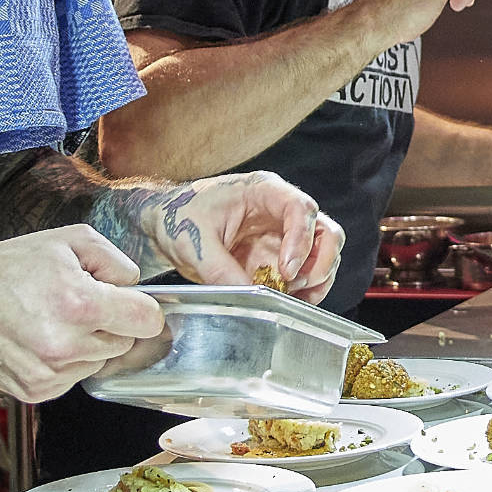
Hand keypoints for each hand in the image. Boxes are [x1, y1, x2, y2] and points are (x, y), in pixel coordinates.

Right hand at [0, 226, 164, 401]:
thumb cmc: (12, 266)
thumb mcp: (69, 241)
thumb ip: (115, 261)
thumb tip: (134, 288)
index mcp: (80, 303)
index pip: (147, 321)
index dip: (141, 308)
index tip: (127, 303)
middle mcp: (66, 344)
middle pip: (124, 343)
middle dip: (110, 325)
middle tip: (78, 305)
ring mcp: (49, 372)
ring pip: (98, 362)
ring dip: (87, 345)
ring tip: (54, 321)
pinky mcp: (35, 390)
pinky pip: (73, 378)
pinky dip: (65, 362)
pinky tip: (41, 340)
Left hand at [142, 171, 346, 303]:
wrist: (165, 225)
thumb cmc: (180, 218)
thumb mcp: (194, 243)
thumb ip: (220, 270)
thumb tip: (248, 295)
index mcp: (263, 191)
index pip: (300, 209)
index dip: (301, 240)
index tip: (286, 269)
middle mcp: (280, 211)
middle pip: (325, 231)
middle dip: (320, 262)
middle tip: (294, 283)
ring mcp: (282, 235)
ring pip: (323, 254)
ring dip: (316, 279)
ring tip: (291, 296)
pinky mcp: (277, 258)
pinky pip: (305, 273)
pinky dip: (305, 290)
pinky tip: (288, 301)